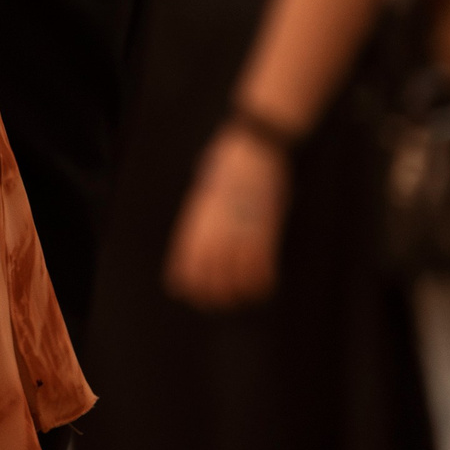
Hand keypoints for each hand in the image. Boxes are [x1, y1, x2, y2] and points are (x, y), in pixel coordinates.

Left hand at [164, 128, 289, 309]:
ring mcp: (240, 229)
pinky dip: (262, 281)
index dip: (185, 279)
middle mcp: (216, 227)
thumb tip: (200, 231)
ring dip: (237, 292)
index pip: (184, 258)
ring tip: (236, 301)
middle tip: (212, 304)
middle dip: (210, 293)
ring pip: (235, 275)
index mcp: (197, 217)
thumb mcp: (206, 187)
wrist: (254, 146)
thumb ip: (202, 213)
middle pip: (209, 272)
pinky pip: (262, 265)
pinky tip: (262, 287)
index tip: (185, 291)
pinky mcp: (265, 228)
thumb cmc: (228, 161)